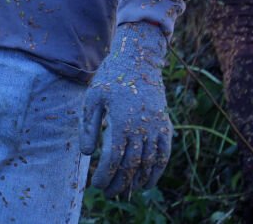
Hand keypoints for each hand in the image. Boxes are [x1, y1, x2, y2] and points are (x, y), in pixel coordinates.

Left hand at [80, 21, 172, 196]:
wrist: (138, 60)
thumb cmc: (111, 77)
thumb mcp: (93, 97)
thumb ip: (89, 126)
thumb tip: (87, 154)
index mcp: (122, 122)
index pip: (113, 158)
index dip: (105, 175)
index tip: (97, 185)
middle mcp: (142, 128)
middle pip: (131, 165)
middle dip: (119, 182)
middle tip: (109, 193)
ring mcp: (156, 127)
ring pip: (149, 163)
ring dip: (138, 180)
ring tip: (126, 190)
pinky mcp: (165, 125)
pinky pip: (164, 153)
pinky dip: (157, 170)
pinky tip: (148, 181)